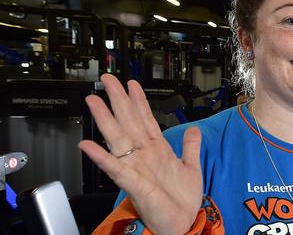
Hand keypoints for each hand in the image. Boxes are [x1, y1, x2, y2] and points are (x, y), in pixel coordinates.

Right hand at [78, 74, 202, 234]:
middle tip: (108, 81)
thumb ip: (191, 146)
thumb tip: (194, 129)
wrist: (182, 224)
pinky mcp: (134, 184)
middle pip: (128, 122)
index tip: (132, 84)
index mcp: (157, 150)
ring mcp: (137, 168)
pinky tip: (89, 146)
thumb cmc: (181, 200)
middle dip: (118, 100)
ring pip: (118, 138)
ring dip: (106, 120)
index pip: (145, 119)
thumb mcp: (191, 167)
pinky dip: (102, 157)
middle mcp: (144, 155)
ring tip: (94, 102)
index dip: (138, 100)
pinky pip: (115, 168)